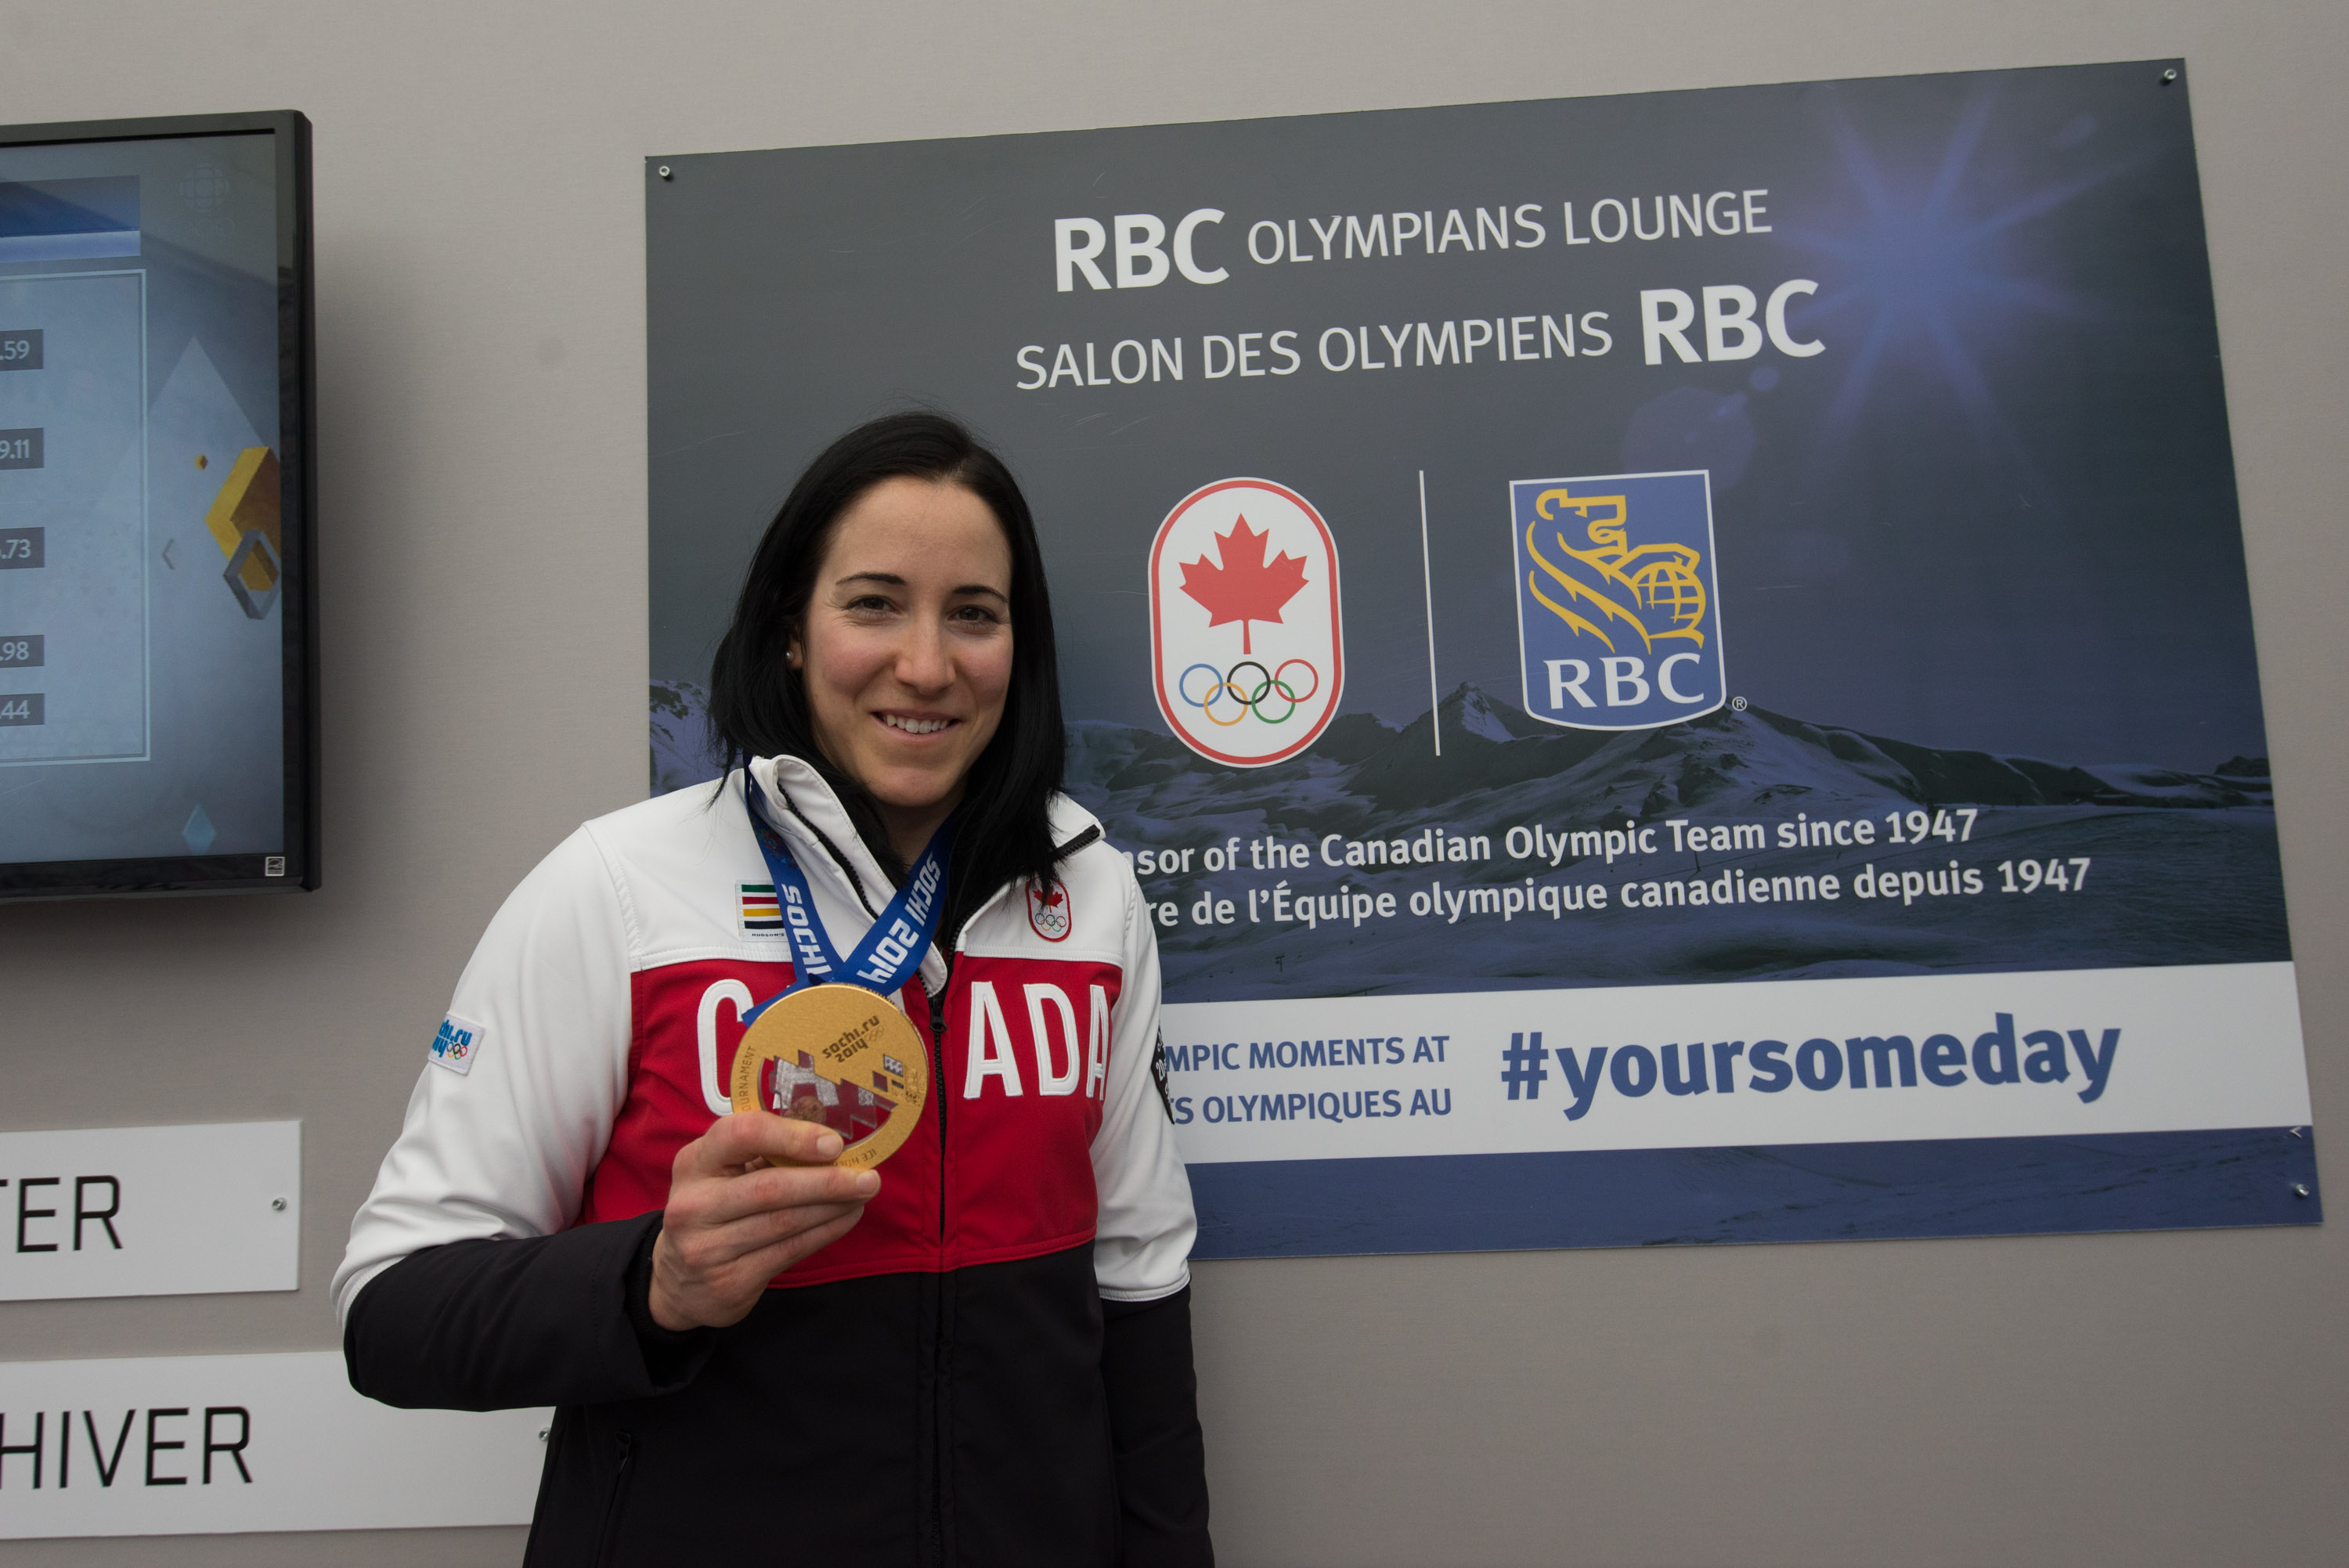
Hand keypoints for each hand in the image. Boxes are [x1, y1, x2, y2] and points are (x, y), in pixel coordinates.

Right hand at [648, 1110, 879, 1329]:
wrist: (678, 1280)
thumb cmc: (715, 1208)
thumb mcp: (722, 1173)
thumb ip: (764, 1154)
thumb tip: (831, 1143)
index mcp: (695, 1162)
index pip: (741, 1134)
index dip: (792, 1136)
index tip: (834, 1143)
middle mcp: (694, 1204)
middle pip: (771, 1187)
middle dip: (827, 1181)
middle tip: (869, 1177)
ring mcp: (706, 1247)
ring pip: (784, 1223)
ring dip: (832, 1207)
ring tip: (862, 1195)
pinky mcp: (727, 1281)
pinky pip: (787, 1252)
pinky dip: (824, 1232)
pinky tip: (845, 1219)